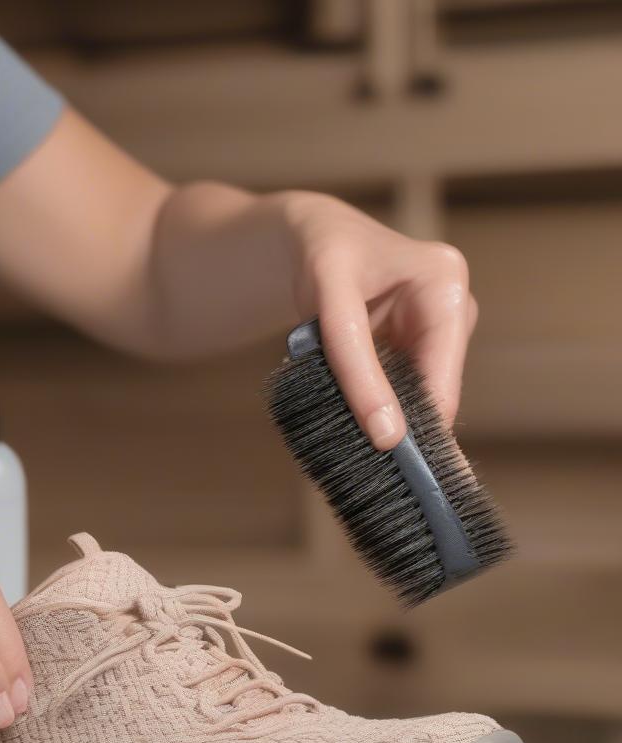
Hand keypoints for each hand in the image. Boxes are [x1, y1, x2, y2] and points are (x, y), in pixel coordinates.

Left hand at [278, 190, 478, 448]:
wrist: (315, 240)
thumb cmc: (324, 260)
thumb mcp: (331, 306)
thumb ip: (356, 368)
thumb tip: (386, 436)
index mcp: (444, 283)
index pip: (438, 372)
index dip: (420, 423)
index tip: (396, 466)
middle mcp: (454, 306)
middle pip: (437, 389)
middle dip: (407, 426)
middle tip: (380, 474)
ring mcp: (441, 329)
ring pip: (423, 397)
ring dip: (394, 423)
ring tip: (365, 455)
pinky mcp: (421, 348)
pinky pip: (407, 392)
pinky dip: (384, 412)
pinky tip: (366, 433)